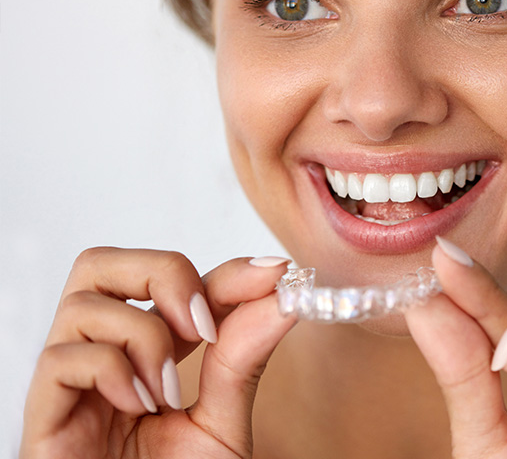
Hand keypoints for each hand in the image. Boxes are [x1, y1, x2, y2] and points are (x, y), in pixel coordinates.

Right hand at [20, 247, 295, 458]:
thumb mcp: (222, 424)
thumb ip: (244, 360)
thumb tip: (282, 298)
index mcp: (146, 356)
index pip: (174, 284)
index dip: (224, 271)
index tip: (275, 273)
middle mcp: (103, 358)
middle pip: (103, 264)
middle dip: (163, 274)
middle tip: (203, 326)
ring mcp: (68, 386)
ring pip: (83, 302)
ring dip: (143, 336)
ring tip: (166, 392)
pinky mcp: (41, 419)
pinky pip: (61, 358)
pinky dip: (110, 370)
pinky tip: (137, 407)